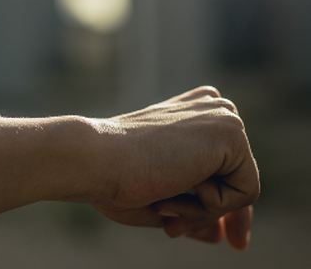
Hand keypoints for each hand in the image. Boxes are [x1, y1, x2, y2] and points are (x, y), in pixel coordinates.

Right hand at [89, 87, 258, 249]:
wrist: (97, 160)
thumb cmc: (114, 178)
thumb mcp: (159, 200)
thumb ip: (192, 212)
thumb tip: (219, 235)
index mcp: (191, 114)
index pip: (223, 169)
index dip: (213, 207)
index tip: (196, 233)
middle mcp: (210, 109)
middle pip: (236, 180)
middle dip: (209, 214)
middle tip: (172, 232)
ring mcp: (223, 116)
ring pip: (241, 189)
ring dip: (202, 211)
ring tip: (163, 204)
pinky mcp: (231, 131)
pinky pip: (245, 192)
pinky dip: (212, 206)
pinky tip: (177, 187)